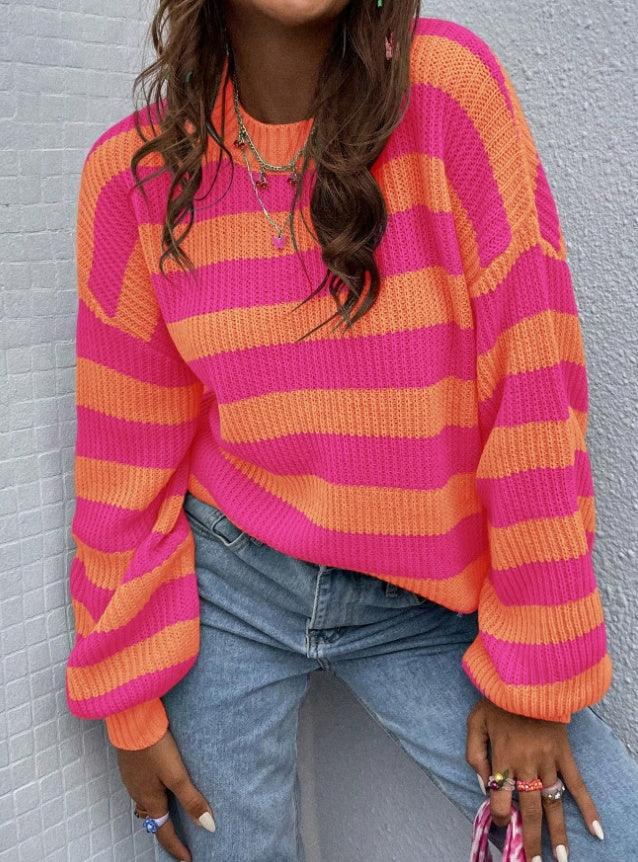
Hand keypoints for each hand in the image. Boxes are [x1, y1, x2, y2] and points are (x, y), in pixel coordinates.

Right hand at [116, 728, 215, 861]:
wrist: (131, 720)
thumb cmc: (155, 747)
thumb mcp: (177, 774)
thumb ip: (191, 800)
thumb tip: (208, 826)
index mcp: (150, 799)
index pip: (163, 831)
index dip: (176, 846)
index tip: (188, 859)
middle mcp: (138, 793)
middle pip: (153, 817)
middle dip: (165, 829)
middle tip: (180, 837)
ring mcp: (132, 778)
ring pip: (145, 802)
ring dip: (158, 810)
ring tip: (172, 811)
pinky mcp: (131, 765)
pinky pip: (141, 788)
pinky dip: (152, 793)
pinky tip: (160, 783)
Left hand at [465, 697, 603, 860]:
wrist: (526, 676)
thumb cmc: (497, 699)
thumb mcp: (475, 722)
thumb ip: (474, 754)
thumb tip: (483, 784)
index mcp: (502, 756)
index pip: (500, 798)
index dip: (500, 815)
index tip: (502, 826)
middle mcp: (526, 763)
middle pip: (528, 808)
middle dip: (530, 838)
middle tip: (533, 861)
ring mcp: (548, 760)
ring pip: (552, 802)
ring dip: (557, 832)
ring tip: (560, 857)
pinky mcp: (564, 754)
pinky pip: (577, 784)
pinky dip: (587, 807)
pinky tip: (596, 830)